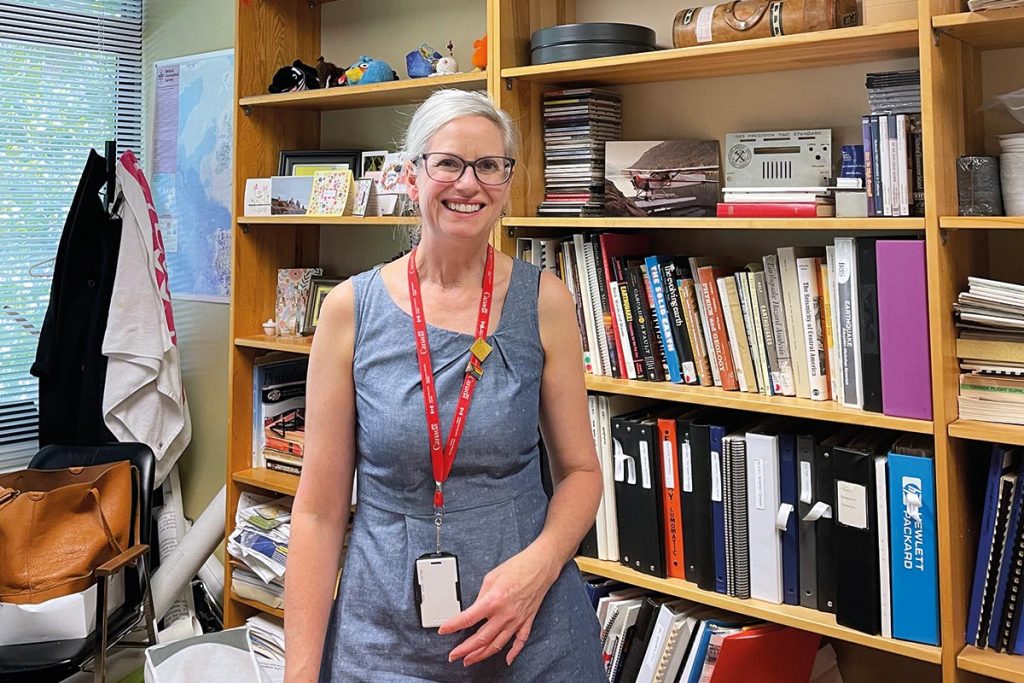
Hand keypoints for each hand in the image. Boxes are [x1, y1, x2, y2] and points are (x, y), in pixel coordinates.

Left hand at [438, 545, 560, 666]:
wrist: (540, 566)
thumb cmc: (517, 567)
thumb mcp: (491, 578)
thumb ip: (481, 597)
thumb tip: (474, 610)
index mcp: (493, 600)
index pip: (468, 618)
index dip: (453, 626)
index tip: (443, 631)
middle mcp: (505, 614)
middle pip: (481, 639)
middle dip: (464, 650)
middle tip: (453, 655)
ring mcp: (517, 620)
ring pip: (497, 645)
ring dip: (481, 655)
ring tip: (469, 660)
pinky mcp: (527, 621)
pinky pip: (520, 642)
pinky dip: (513, 653)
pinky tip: (506, 660)